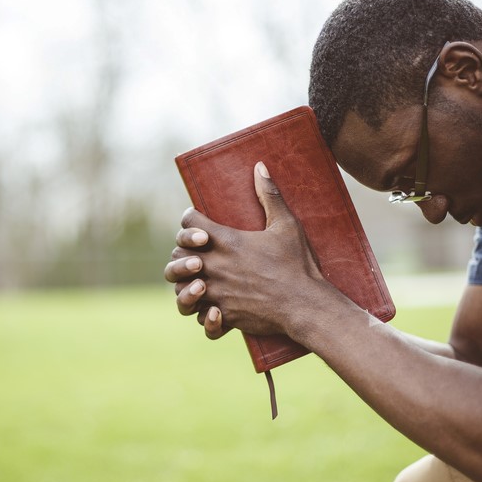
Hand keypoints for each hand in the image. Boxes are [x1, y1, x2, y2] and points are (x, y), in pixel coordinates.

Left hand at [164, 161, 326, 339]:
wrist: (305, 304)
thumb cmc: (296, 264)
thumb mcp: (286, 225)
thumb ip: (269, 195)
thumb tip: (259, 166)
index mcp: (225, 241)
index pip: (188, 222)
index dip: (191, 219)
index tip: (198, 221)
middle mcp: (214, 266)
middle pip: (177, 254)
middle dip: (183, 250)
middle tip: (197, 250)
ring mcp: (216, 292)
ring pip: (180, 288)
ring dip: (185, 283)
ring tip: (198, 279)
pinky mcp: (223, 314)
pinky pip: (197, 316)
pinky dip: (200, 312)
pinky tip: (211, 305)